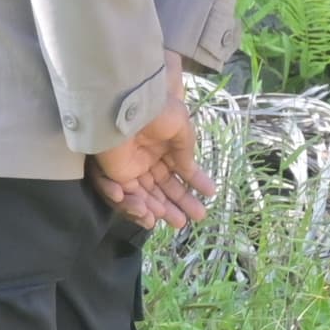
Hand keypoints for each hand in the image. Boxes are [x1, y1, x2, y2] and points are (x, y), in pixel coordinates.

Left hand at [93, 94, 214, 231]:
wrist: (125, 106)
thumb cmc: (155, 112)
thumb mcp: (180, 127)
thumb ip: (185, 150)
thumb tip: (190, 169)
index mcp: (165, 143)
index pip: (182, 168)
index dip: (196, 181)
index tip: (211, 194)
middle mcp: (149, 157)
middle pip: (166, 185)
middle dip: (182, 202)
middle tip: (199, 216)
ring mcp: (133, 166)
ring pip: (150, 194)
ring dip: (165, 209)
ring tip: (180, 222)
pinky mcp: (118, 173)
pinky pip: (132, 194)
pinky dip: (144, 206)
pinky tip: (156, 214)